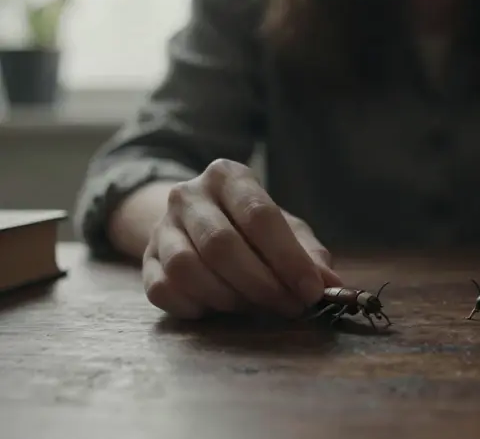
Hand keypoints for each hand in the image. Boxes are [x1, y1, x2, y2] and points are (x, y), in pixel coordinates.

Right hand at [142, 159, 340, 318]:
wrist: (193, 220)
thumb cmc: (249, 227)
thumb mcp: (285, 229)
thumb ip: (308, 254)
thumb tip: (330, 286)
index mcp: (228, 176)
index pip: (259, 215)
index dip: (288, 258)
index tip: (311, 290)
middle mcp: (188, 195)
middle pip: (222, 245)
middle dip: (262, 284)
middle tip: (288, 306)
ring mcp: (161, 227)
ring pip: (187, 268)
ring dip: (228, 297)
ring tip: (254, 306)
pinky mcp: (144, 259)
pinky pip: (162, 289)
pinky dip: (194, 306)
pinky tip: (217, 309)